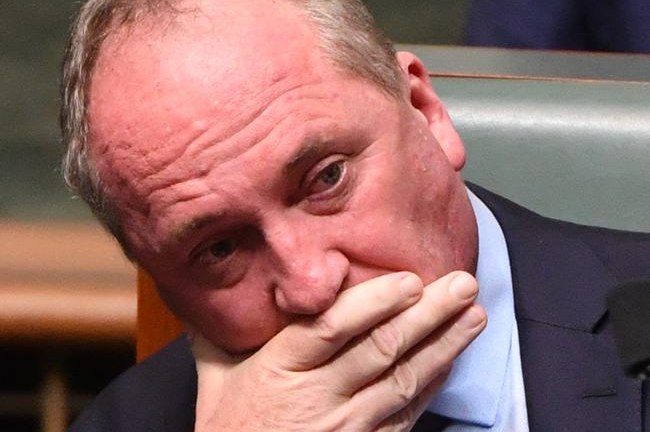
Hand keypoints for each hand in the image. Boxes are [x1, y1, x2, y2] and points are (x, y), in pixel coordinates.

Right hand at [192, 271, 485, 431]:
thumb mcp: (214, 380)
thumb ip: (217, 333)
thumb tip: (209, 288)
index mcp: (279, 369)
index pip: (332, 328)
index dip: (374, 302)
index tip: (408, 280)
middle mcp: (317, 396)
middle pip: (379, 349)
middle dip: (428, 315)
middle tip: (462, 285)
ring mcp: (345, 428)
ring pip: (402, 381)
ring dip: (443, 346)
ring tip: (473, 316)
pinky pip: (405, 415)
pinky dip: (431, 386)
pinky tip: (450, 361)